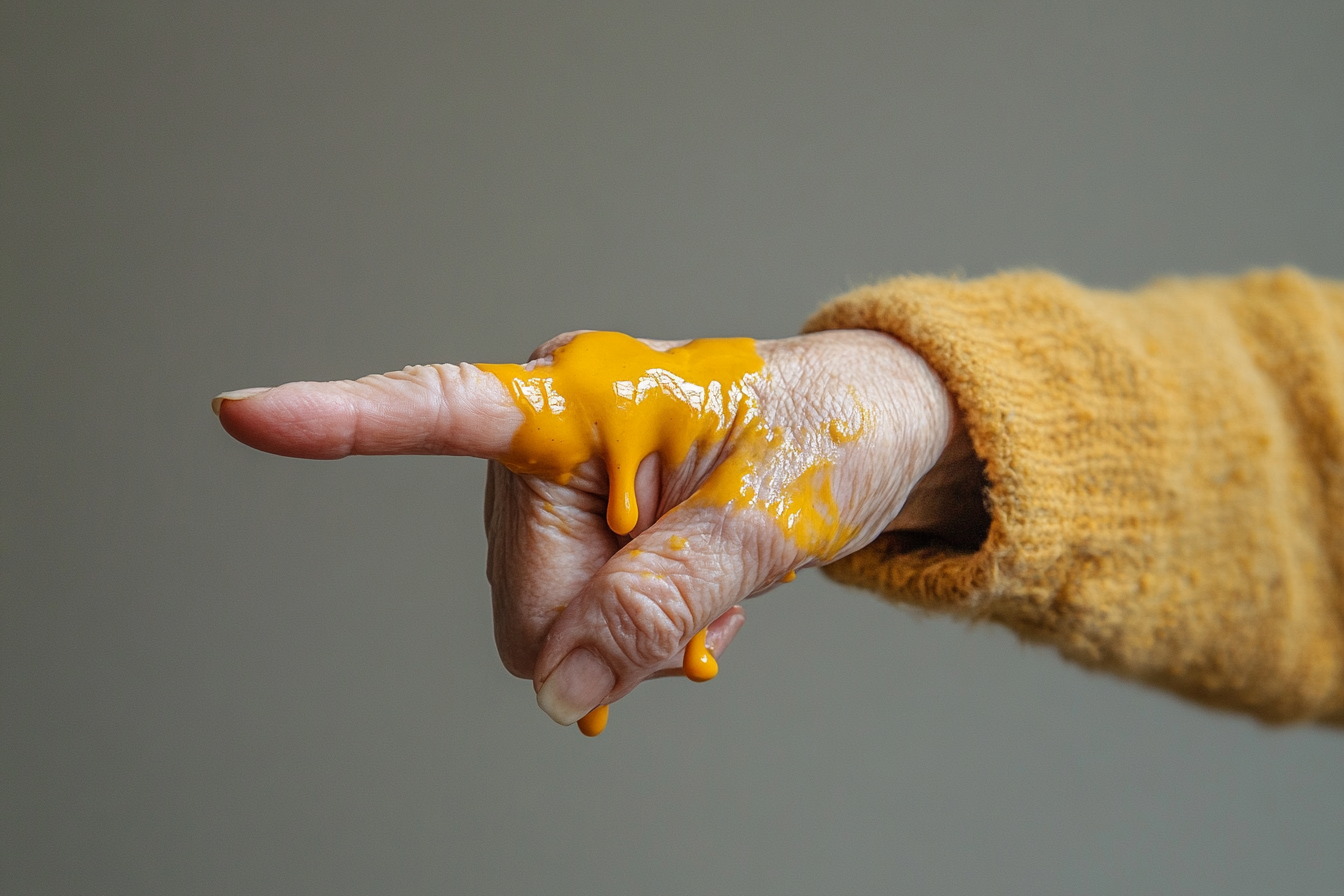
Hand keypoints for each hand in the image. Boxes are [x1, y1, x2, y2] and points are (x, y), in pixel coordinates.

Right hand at [214, 329, 974, 726]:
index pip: (445, 408)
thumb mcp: (765, 521)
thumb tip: (558, 691)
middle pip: (518, 594)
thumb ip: (661, 603)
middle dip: (608, 629)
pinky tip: (693, 596)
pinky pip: (573, 623)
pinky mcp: (582, 522)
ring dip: (628, 633)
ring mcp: (561, 484)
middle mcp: (550, 431)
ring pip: (545, 623)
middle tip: (703, 602)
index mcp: (584, 390)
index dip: (342, 418)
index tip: (244, 412)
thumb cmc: (832, 436)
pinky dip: (634, 632)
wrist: (876, 427)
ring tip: (709, 586)